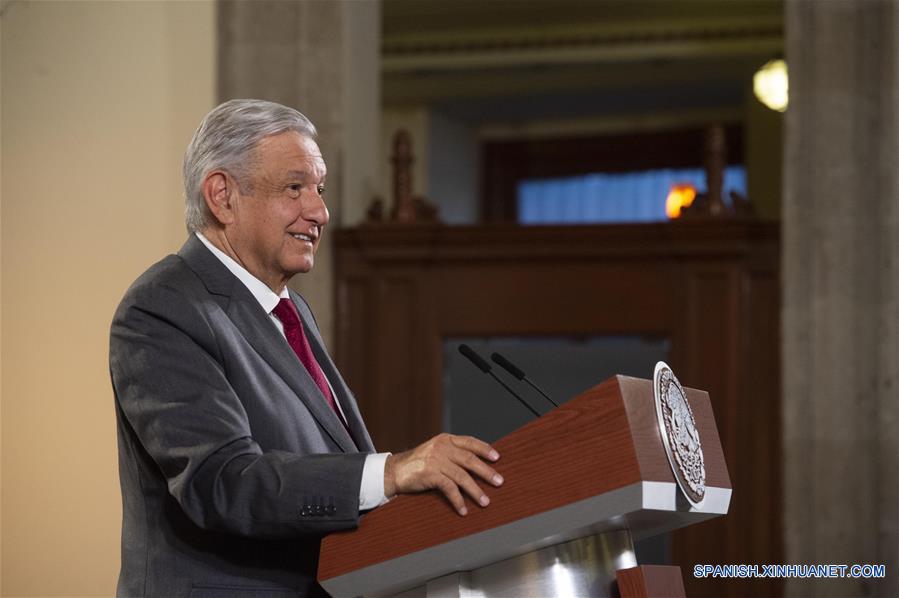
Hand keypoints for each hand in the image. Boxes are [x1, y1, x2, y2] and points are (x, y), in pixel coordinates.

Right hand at [384, 433, 502, 515]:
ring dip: (475, 490)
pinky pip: (449, 488)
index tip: (497, 457)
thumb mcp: (435, 451)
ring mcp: (436, 460)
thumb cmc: (417, 464)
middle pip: (470, 460)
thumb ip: (451, 453)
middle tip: (499, 481)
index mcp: (445, 440)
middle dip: (486, 472)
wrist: (394, 471)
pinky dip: (458, 500)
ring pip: (462, 476)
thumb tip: (475, 464)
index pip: (469, 442)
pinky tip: (463, 510)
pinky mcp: (430, 474)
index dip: (484, 449)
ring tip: (485, 501)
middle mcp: (442, 447)